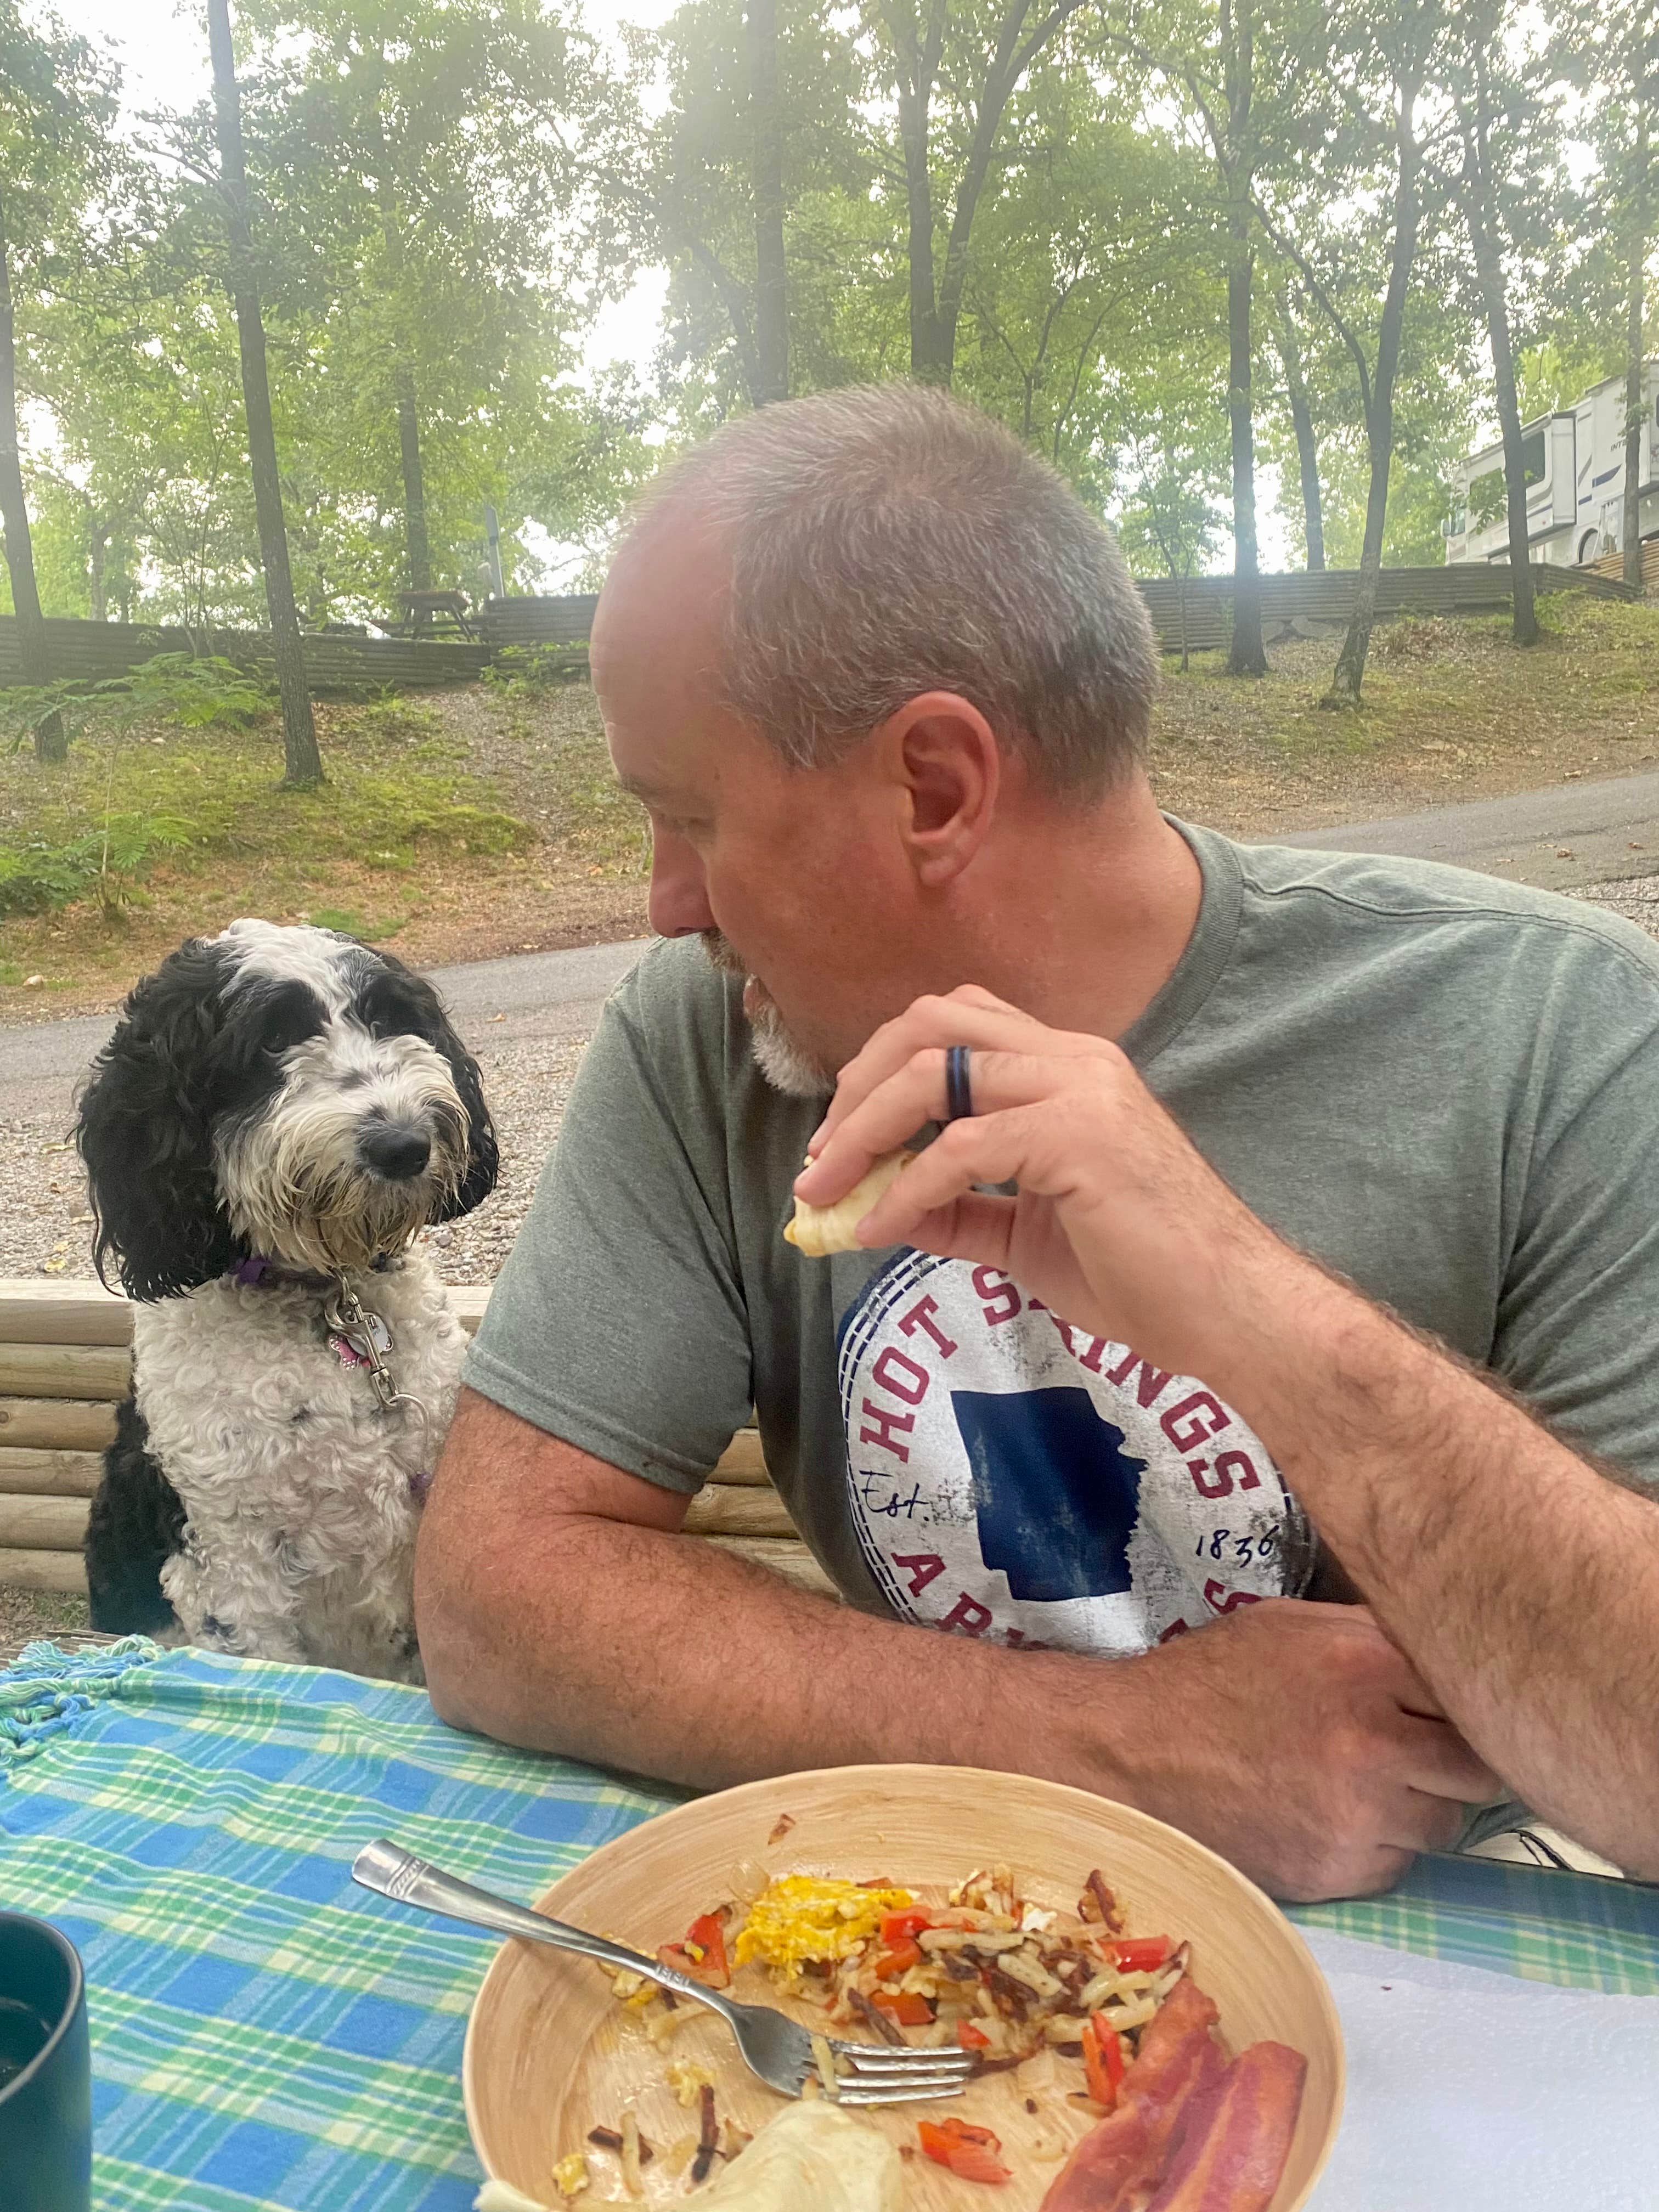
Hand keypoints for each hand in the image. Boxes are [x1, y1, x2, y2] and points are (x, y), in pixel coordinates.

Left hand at [796, 984, 1299, 1384]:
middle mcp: (1072, 1057)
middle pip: (934, 1022)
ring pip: (936, 1070)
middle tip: (823, 1156)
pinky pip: (960, 1148)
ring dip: (863, 1132)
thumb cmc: (1141, 1274)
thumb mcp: (1024, 1235)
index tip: (838, 1141)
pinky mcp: (1078, 1135)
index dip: (881, 1069)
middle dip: (859, 1084)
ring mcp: (1078, 1088)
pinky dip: (906, 1189)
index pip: (955, 1024)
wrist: (1228, 1312)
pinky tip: (881, 1231)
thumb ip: (955, 1212)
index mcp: (1066, 1067)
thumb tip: (874, 1209)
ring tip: (828, 1191)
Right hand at [1049, 1600, 1504, 1900]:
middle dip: (1455, 1762)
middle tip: (1420, 1751)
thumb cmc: (1216, 1678)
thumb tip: (1451, 1652)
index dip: (1469, 1707)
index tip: (1453, 1712)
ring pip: (1443, 1826)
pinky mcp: (1332, 1874)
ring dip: (1420, 1808)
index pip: (1474, 1699)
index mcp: (1366, 1665)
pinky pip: (1396, 1866)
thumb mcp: (1295, 1627)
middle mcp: (1372, 1743)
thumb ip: (1376, 1637)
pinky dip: (1378, 1846)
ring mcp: (1354, 1817)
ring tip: (1366, 1783)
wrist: (1132, 1750)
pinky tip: (1332, 1816)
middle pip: (1476, 1772)